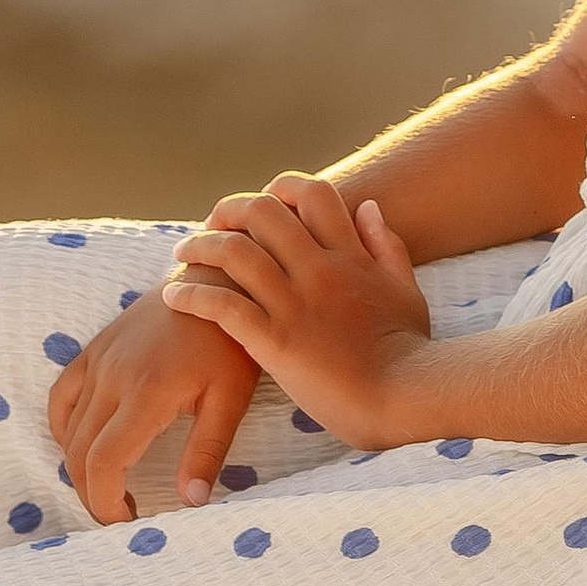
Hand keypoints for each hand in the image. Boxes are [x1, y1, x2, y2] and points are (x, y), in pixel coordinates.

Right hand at [46, 287, 259, 526]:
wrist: (217, 280)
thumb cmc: (231, 342)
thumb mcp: (231, 399)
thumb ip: (207, 451)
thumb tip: (191, 502)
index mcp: (148, 393)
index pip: (104, 461)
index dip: (104, 501)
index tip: (125, 522)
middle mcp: (113, 377)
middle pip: (79, 453)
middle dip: (92, 494)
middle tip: (119, 515)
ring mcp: (99, 360)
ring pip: (67, 429)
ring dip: (79, 467)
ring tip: (109, 487)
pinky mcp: (95, 349)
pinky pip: (62, 397)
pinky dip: (64, 429)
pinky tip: (85, 446)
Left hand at [160, 175, 431, 444]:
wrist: (409, 398)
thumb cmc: (411, 352)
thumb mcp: (407, 289)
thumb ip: (386, 246)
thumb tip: (368, 205)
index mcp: (350, 256)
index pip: (312, 193)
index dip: (281, 188)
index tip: (263, 203)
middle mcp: (319, 270)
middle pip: (263, 212)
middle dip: (229, 210)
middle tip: (212, 225)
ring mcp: (296, 304)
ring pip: (234, 252)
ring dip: (200, 247)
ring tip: (183, 254)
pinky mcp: (276, 342)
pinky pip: (223, 306)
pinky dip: (192, 296)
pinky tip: (175, 297)